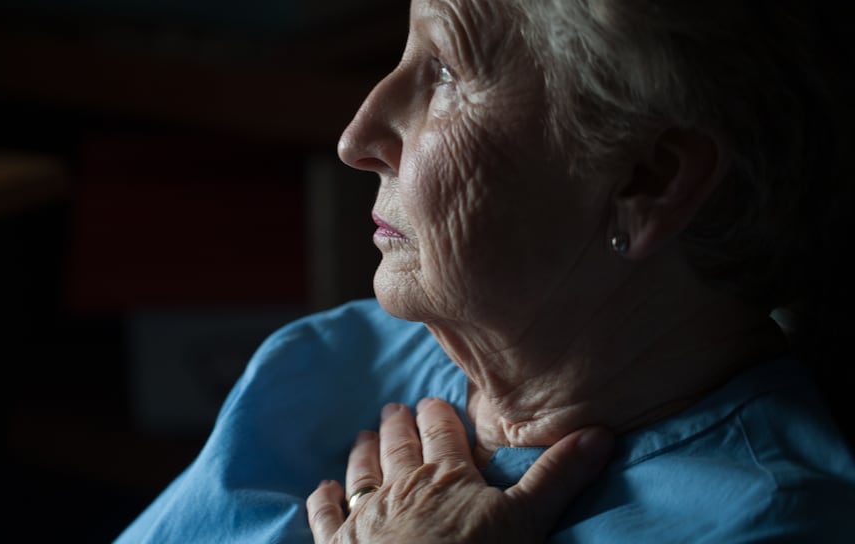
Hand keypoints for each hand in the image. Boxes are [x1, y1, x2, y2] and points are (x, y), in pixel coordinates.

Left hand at [306, 398, 612, 542]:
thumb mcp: (526, 521)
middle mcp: (401, 487)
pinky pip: (327, 516)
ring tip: (363, 436)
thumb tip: (600, 432)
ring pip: (362, 473)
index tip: (433, 400)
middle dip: (399, 427)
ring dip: (363, 453)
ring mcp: (366, 516)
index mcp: (446, 477)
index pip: (443, 436)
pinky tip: (322, 488)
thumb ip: (557, 477)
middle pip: (399, 448)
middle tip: (394, 407)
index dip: (439, 416)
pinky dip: (324, 500)